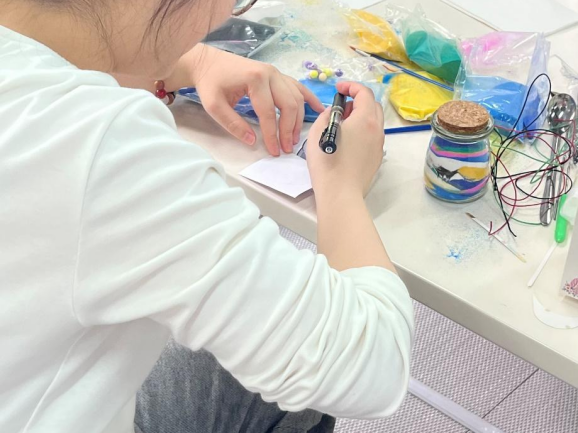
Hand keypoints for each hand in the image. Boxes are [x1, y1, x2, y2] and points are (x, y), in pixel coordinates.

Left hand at [172, 45, 323, 155]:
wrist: (208, 62)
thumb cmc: (210, 83)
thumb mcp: (214, 106)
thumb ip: (233, 124)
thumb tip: (253, 141)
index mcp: (255, 79)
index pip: (268, 113)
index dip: (273, 134)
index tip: (274, 151)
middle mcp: (270, 74)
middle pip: (288, 105)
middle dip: (289, 129)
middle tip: (286, 148)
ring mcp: (276, 73)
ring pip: (296, 98)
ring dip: (298, 120)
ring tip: (294, 138)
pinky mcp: (278, 75)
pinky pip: (298, 87)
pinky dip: (309, 99)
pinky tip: (319, 109)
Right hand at [306, 82, 383, 198]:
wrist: (340, 192)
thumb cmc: (327, 161)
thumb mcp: (318, 131)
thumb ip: (327, 114)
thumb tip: (333, 112)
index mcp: (365, 119)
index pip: (364, 93)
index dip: (351, 86)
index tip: (339, 88)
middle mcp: (377, 129)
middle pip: (373, 105)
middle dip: (358, 101)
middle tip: (341, 108)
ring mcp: (379, 144)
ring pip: (374, 122)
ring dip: (361, 117)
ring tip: (343, 125)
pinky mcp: (376, 158)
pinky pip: (372, 137)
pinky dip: (363, 131)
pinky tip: (348, 142)